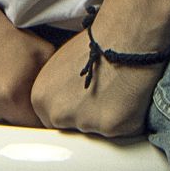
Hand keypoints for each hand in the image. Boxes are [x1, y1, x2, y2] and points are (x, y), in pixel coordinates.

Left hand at [31, 26, 164, 142]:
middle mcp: (57, 114)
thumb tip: (66, 102)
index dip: (71, 111)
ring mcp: (84, 123)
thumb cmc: (97, 44)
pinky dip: (128, 119)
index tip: (83, 102)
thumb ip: (57, 91)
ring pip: (97, 132)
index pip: (52, 120)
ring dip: (108, 118)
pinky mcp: (110, 128)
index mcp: (40, 99)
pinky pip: (120, 132)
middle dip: (87, 118)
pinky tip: (129, 96)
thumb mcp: (60, 66)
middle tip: (103, 95)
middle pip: (72, 129)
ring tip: (117, 91)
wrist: (124, 38)